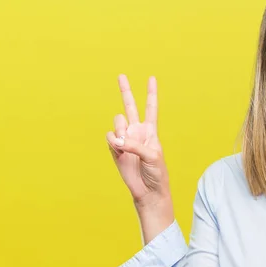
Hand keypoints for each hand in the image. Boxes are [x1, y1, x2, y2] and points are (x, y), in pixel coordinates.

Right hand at [106, 74, 169, 202]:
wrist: (148, 191)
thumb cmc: (156, 173)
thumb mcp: (152, 156)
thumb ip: (135, 145)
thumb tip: (117, 140)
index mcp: (150, 131)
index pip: (151, 108)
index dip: (151, 93)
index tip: (151, 78)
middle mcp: (137, 131)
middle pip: (130, 106)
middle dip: (125, 91)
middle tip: (121, 75)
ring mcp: (125, 139)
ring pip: (117, 122)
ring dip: (120, 130)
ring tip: (125, 144)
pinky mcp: (114, 149)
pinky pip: (109, 137)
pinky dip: (113, 142)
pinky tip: (118, 149)